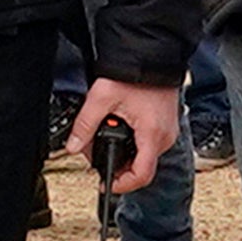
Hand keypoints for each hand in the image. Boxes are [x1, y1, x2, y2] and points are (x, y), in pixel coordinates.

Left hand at [69, 78, 179, 193]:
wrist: (152, 55)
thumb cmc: (134, 74)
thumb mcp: (102, 98)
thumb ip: (84, 125)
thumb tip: (73, 146)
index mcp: (152, 134)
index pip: (141, 176)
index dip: (121, 185)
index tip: (106, 184)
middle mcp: (165, 137)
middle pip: (142, 167)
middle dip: (117, 165)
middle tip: (96, 153)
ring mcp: (168, 131)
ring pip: (145, 156)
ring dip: (125, 153)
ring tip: (104, 136)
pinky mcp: (166, 124)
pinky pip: (150, 143)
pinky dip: (133, 142)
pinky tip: (119, 128)